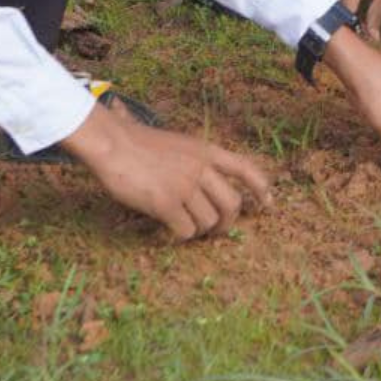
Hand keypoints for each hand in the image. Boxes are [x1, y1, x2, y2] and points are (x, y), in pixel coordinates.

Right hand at [61, 101, 271, 240]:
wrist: (112, 144)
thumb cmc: (138, 144)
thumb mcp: (178, 144)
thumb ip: (195, 162)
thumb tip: (207, 188)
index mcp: (206, 150)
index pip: (245, 168)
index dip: (261, 188)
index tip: (268, 204)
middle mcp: (201, 168)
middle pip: (232, 205)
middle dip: (227, 224)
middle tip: (215, 232)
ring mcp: (185, 186)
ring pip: (208, 222)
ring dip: (198, 231)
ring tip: (183, 227)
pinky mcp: (167, 204)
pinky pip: (185, 231)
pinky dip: (179, 236)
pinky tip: (167, 231)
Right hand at [335, 0, 380, 40]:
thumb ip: (376, 16)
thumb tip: (372, 38)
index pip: (345, 10)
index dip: (348, 28)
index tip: (354, 43)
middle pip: (337, 8)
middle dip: (346, 25)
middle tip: (356, 40)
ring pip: (336, 4)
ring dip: (344, 17)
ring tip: (354, 31)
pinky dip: (344, 9)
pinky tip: (351, 19)